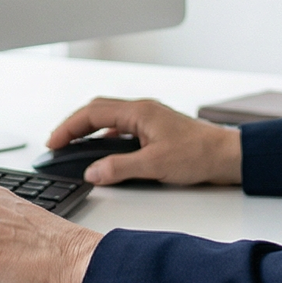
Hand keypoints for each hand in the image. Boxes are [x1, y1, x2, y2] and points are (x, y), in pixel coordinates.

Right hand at [46, 96, 242, 185]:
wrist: (228, 156)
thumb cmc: (199, 155)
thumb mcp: (155, 165)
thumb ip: (120, 168)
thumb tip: (92, 172)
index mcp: (139, 112)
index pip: (93, 114)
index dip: (69, 127)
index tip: (53, 142)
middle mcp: (142, 111)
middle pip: (97, 111)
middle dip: (73, 126)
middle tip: (57, 143)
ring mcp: (149, 119)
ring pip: (109, 119)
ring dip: (89, 130)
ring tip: (73, 146)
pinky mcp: (155, 130)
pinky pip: (121, 128)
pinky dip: (105, 138)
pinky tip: (104, 153)